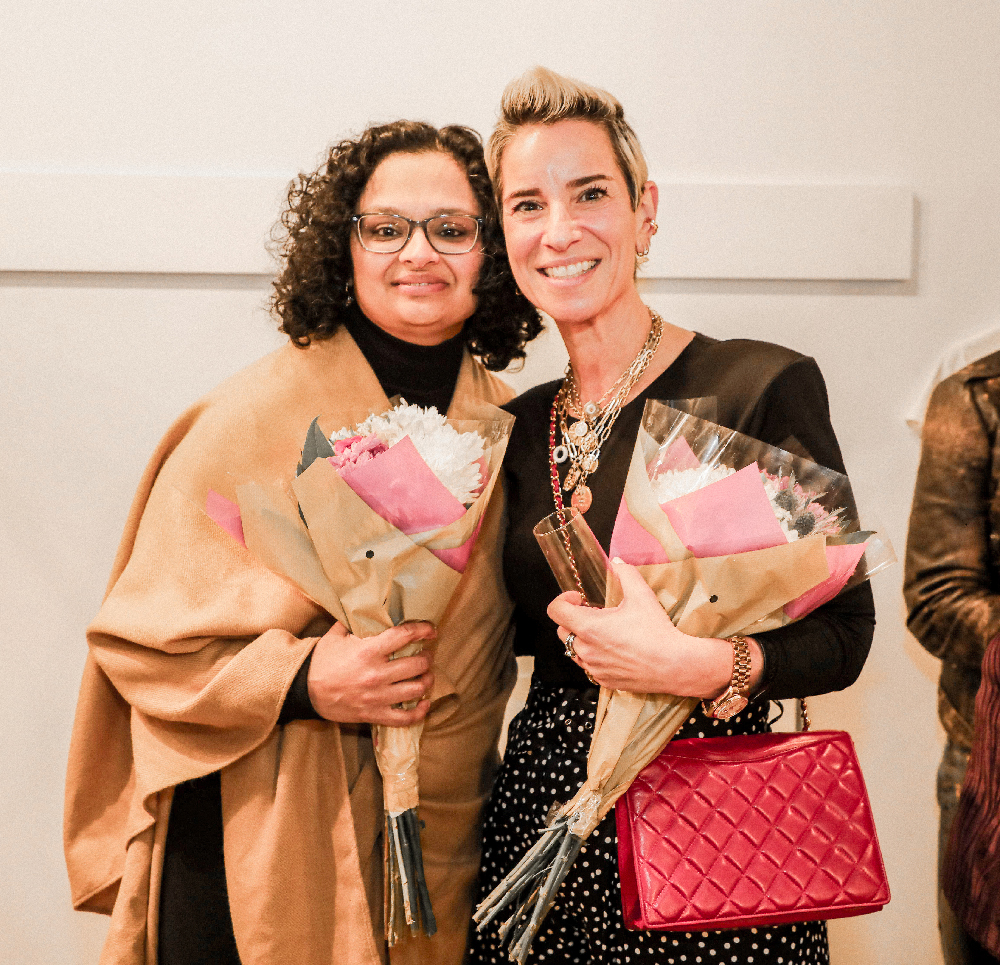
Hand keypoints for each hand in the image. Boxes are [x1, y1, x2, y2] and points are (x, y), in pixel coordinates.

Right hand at [307, 621, 435, 725]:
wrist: (305, 690)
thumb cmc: (322, 660)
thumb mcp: (336, 634)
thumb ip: (356, 622)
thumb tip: (371, 607)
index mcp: (368, 651)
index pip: (404, 636)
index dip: (423, 630)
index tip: (431, 630)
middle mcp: (376, 674)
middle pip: (417, 664)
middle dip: (427, 658)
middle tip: (426, 654)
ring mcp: (377, 697)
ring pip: (416, 689)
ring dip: (426, 680)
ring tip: (426, 675)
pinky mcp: (374, 714)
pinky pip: (405, 718)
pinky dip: (420, 712)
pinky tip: (425, 702)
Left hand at [547, 558, 740, 697]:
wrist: (674, 666)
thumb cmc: (657, 631)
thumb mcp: (642, 595)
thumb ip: (625, 574)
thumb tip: (617, 561)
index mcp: (588, 627)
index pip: (555, 611)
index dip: (563, 600)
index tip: (579, 598)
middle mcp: (585, 650)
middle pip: (562, 631)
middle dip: (573, 619)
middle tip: (595, 613)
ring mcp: (593, 668)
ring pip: (574, 650)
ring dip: (582, 639)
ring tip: (604, 632)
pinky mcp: (603, 681)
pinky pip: (589, 667)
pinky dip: (595, 656)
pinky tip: (614, 650)